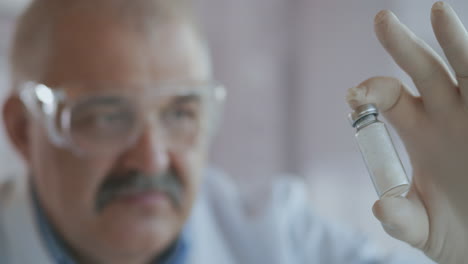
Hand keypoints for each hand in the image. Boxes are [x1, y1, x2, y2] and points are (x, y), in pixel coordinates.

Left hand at [348, 2, 467, 262]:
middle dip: (403, 46)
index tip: (354, 95)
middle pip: (422, 71)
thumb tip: (380, 208)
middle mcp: (446, 114)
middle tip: (381, 20)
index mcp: (418, 131)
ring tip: (438, 12)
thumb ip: (403, 220)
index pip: (388, 98)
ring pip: (465, 68)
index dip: (369, 92)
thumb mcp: (426, 230)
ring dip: (454, 41)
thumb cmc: (460, 233)